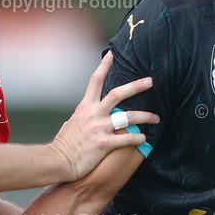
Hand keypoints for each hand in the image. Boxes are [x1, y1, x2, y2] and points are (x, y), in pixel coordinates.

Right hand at [49, 52, 158, 179]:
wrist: (58, 161)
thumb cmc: (64, 145)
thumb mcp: (70, 124)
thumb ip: (81, 118)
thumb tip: (80, 117)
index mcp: (85, 107)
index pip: (95, 81)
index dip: (103, 66)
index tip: (112, 54)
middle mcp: (93, 114)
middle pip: (117, 94)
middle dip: (136, 86)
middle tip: (150, 81)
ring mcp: (99, 128)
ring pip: (127, 117)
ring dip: (145, 116)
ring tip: (156, 118)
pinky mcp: (103, 144)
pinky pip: (126, 139)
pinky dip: (138, 138)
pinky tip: (145, 138)